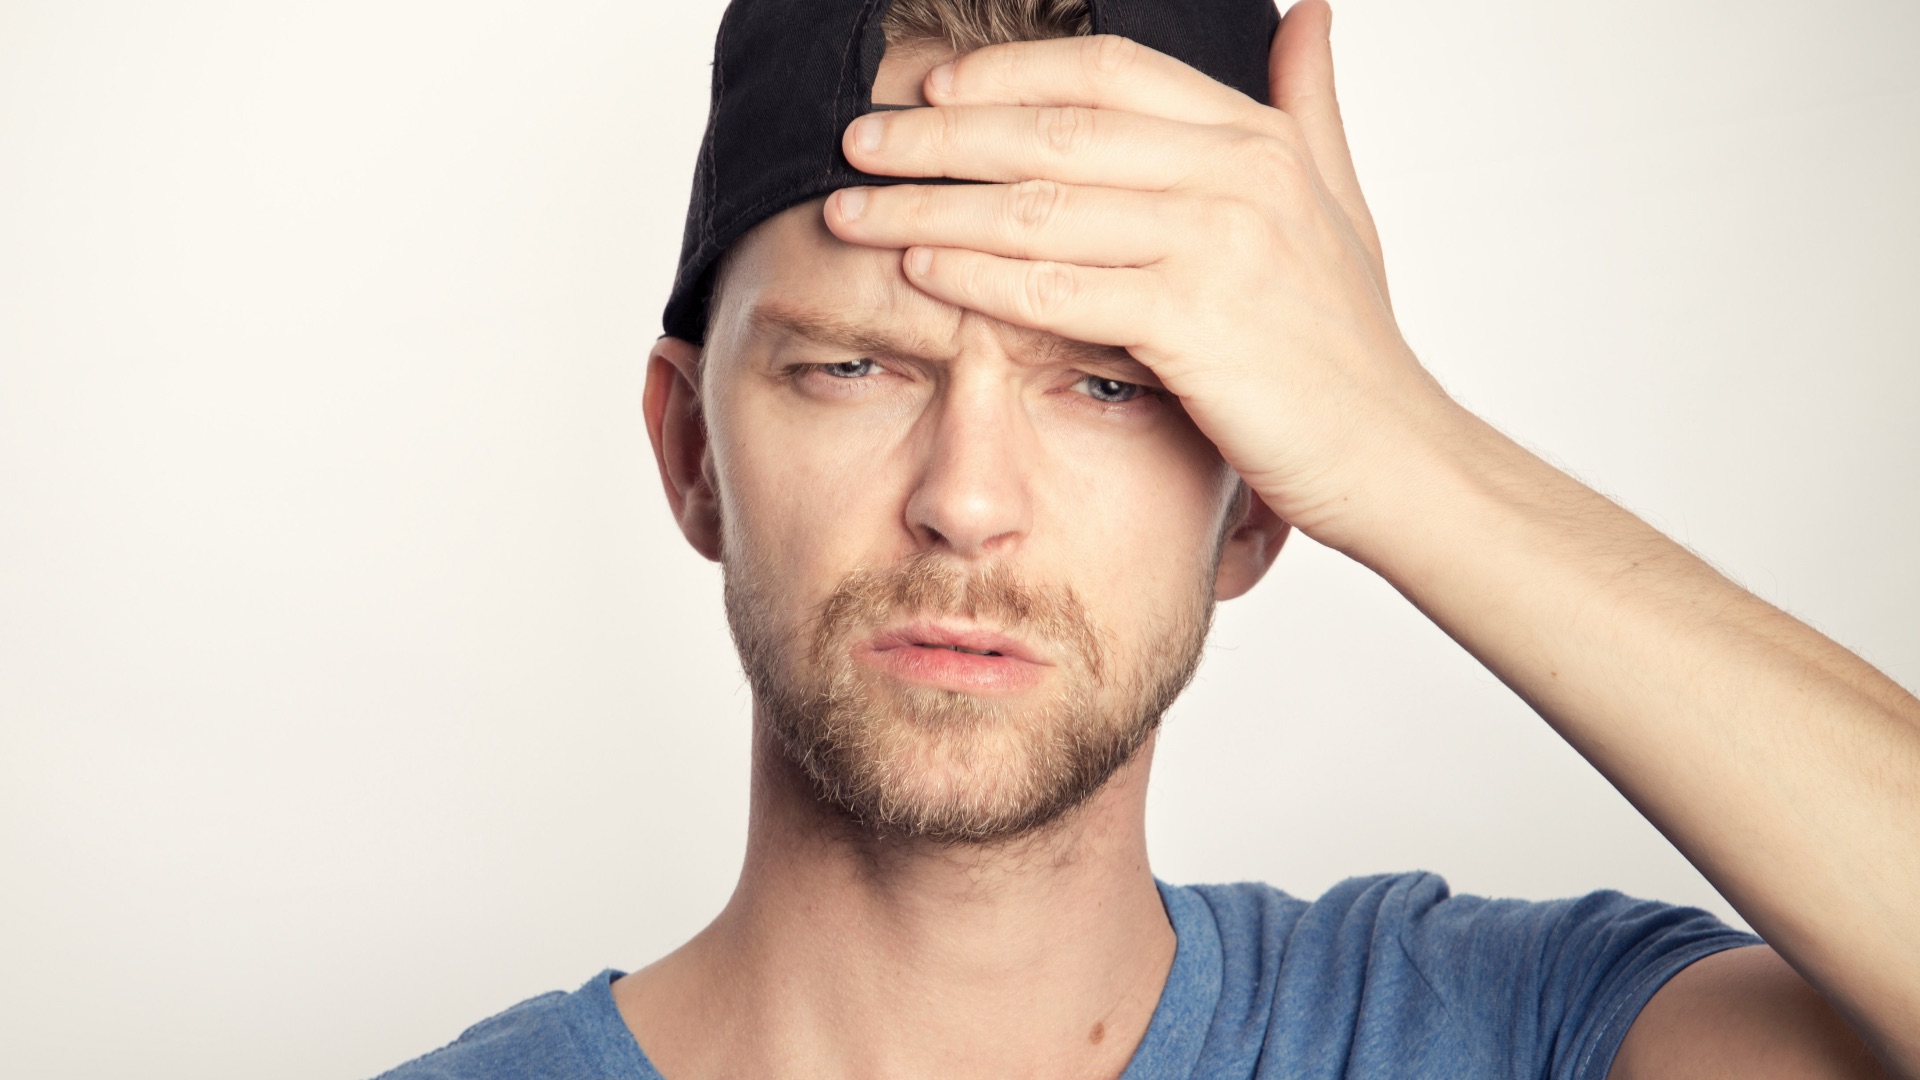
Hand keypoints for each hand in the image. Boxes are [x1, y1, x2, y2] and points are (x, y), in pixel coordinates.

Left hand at [824, 1, 1455, 542]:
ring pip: (1037, 206)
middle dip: (938, 136)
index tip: (928, 90)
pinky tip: (915, 270)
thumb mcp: (1338, 202)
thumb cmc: (1347, 341)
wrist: (1394, 453)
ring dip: (930, 204)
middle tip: (856, 142)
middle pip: (1051, 131)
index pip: (1105, 71)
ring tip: (853, 208)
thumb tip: (1305, 12)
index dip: (1006, 74)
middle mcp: (1237, 173)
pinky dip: (976, 276)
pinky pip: (1056, 288)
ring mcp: (1218, 244)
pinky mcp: (1195, 323)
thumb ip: (1308, 106)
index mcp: (1256, 136)